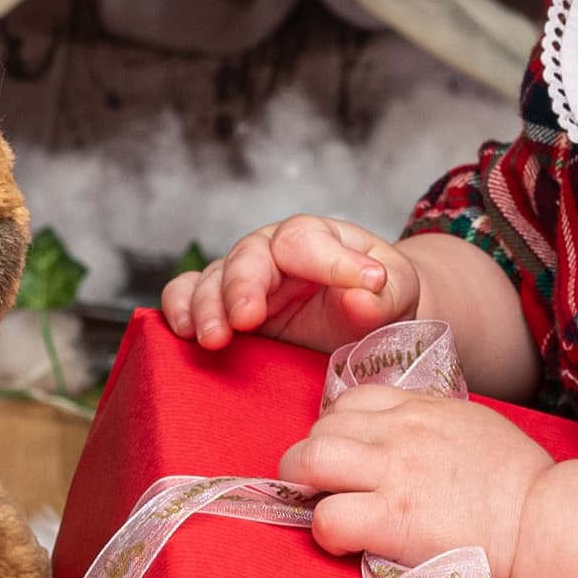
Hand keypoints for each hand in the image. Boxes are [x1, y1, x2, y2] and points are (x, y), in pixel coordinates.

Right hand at [163, 213, 421, 353]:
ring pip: (211, 279)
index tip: (336, 293)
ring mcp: (243, 281)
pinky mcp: (221, 309)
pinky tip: (183, 332)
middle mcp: (272, 254)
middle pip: (247, 256)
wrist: (362, 329)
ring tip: (213, 338)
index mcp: (317, 240)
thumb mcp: (397, 296)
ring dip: (205, 306)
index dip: (318, 263)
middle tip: (245, 320)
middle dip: (242, 287)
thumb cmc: (378, 303)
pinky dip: (179, 310)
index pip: (303, 239)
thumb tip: (365, 290)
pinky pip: (187, 297)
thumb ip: (385, 294)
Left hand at [280, 384, 555, 577]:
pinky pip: (327, 517)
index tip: (349, 460)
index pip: (351, 400)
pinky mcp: (392, 518)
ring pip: (309, 461)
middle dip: (311, 459)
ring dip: (305, 489)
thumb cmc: (523, 489)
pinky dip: (326, 532)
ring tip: (327, 512)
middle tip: (327, 491)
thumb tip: (408, 442)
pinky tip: (347, 544)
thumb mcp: (477, 430)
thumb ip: (434, 428)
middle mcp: (402, 432)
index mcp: (424, 408)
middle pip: (320, 428)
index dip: (338, 431)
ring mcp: (394, 472)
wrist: (548, 525)